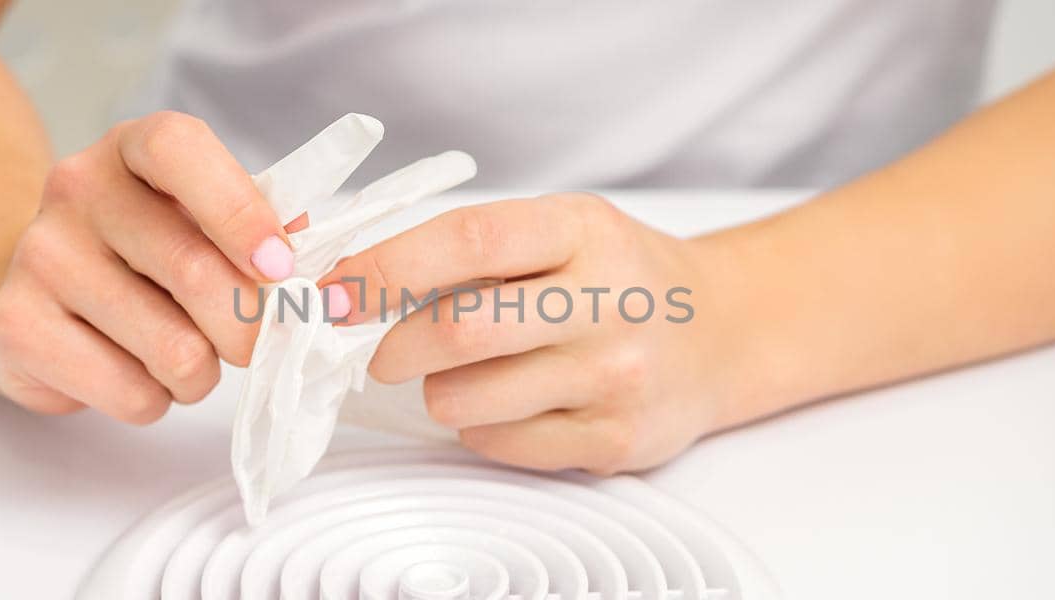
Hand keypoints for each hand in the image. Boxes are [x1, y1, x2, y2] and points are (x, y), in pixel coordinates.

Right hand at [0, 112, 300, 423]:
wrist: (40, 295)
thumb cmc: (147, 254)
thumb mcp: (202, 219)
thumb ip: (262, 226)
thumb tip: (315, 256)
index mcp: (132, 148)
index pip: (179, 151)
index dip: (240, 212)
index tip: (281, 268)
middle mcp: (76, 189)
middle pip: (192, 269)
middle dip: (248, 328)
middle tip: (254, 343)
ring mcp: (38, 256)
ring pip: (172, 347)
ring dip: (202, 373)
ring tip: (187, 357)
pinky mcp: (15, 327)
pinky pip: (130, 392)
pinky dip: (156, 399)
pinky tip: (138, 373)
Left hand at [320, 193, 733, 472]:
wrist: (721, 333)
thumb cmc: (618, 276)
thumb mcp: (564, 229)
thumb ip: (476, 247)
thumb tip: (353, 279)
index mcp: (583, 231)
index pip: (467, 241)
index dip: (385, 269)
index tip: (333, 292)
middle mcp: (607, 302)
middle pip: (460, 333)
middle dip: (395, 348)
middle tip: (381, 352)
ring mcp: (615, 377)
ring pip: (471, 401)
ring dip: (439, 392)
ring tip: (461, 375)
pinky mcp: (615, 440)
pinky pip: (502, 444)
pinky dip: (479, 427)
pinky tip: (505, 402)